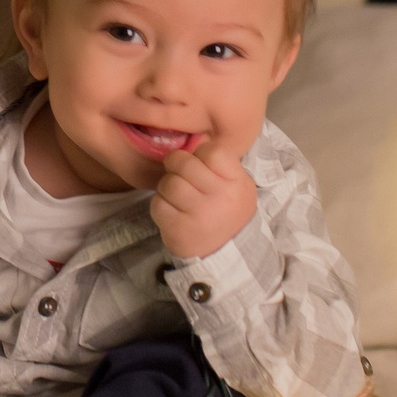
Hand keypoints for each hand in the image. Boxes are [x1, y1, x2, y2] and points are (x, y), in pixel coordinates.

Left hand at [152, 139, 259, 261]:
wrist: (225, 255)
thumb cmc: (227, 212)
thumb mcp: (237, 186)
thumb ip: (218, 165)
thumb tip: (192, 141)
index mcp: (238, 183)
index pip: (213, 151)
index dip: (201, 153)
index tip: (200, 163)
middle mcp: (221, 197)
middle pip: (184, 163)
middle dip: (176, 165)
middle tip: (179, 174)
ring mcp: (200, 215)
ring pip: (169, 183)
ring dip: (167, 187)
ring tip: (177, 196)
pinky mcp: (179, 230)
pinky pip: (158, 204)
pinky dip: (161, 206)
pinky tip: (172, 212)